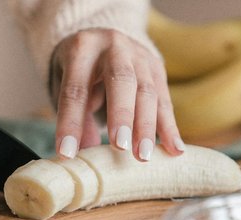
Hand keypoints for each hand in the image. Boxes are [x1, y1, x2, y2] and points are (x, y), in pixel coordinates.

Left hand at [49, 28, 184, 160]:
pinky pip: (164, 101)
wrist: (102, 40)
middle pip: (120, 80)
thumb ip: (76, 116)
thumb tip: (82, 154)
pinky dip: (170, 127)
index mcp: (81, 49)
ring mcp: (140, 56)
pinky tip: (175, 149)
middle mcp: (113, 47)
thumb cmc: (78, 72)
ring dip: (146, 127)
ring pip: (147, 92)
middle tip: (120, 147)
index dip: (71, 123)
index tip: (67, 153)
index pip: (75, 89)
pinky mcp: (157, 69)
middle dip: (121, 115)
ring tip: (142, 156)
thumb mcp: (65, 86)